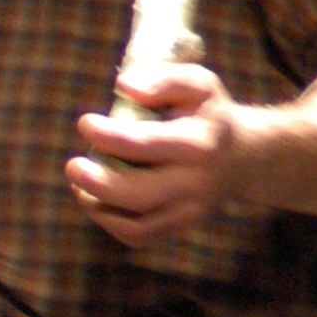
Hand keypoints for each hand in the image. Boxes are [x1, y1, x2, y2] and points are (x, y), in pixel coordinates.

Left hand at [67, 62, 246, 246]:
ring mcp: (190, 210)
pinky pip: (140, 237)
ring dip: (98, 208)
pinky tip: (98, 202)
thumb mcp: (197, 84)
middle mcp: (195, 182)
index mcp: (198, 143)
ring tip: (80, 187)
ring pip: (137, 225)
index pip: (144, 144)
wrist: (245, 156)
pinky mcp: (182, 226)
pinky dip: (111, 223)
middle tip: (72, 166)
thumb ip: (162, 79)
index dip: (107, 136)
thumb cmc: (210, 114)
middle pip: (138, 194)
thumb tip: (123, 85)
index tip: (85, 123)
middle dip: (96, 183)